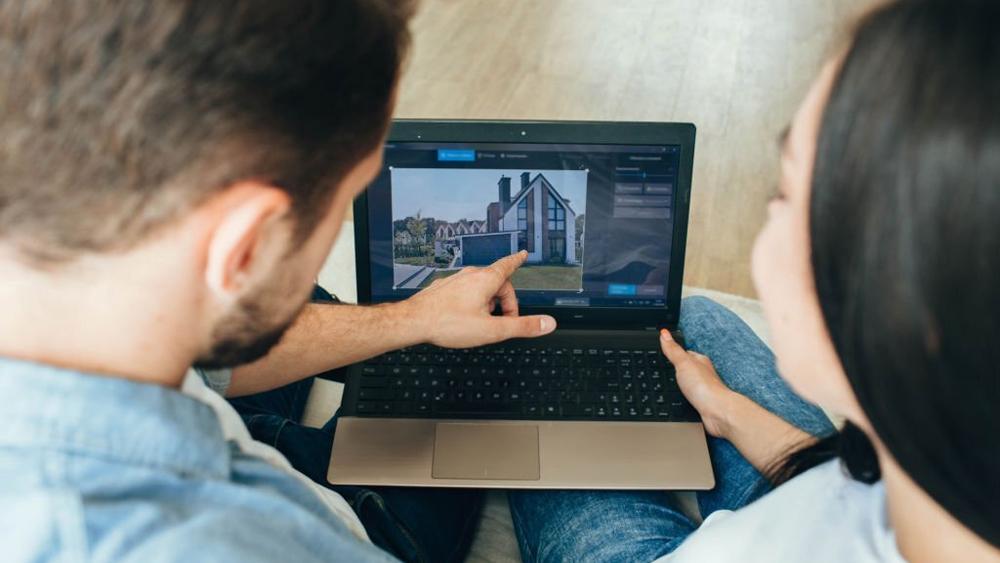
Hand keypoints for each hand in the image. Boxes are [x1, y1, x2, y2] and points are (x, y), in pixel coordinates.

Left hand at [404, 250, 556, 347]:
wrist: (413, 322)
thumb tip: (547, 323)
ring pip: (480, 287)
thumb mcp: (492, 330)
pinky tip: (464, 318)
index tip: (523, 254)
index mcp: (485, 280)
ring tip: (483, 322)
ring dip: (488, 302)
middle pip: (497, 282)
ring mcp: (455, 281)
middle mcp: (470, 276)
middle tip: (504, 322)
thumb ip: (522, 326)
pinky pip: (464, 291)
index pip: (508, 265)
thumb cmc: (448, 323)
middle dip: (505, 301)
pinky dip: (471, 302)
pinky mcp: (443, 289)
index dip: (518, 260)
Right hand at [659, 329, 736, 436]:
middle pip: (687, 368)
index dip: (674, 351)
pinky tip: (680, 398)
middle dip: (677, 368)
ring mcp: (702, 389)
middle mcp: (702, 374)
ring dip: (681, 383)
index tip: (665, 350)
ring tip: (670, 382)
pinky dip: (684, 396)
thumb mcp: (683, 363)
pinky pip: (690, 396)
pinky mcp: (701, 403)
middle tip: (665, 366)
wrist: (717, 411)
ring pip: (689, 383)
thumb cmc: (704, 387)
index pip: (685, 352)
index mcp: (699, 361)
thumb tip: (664, 333)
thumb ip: (672, 349)